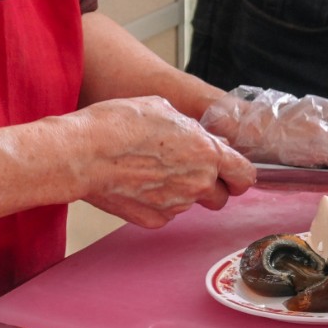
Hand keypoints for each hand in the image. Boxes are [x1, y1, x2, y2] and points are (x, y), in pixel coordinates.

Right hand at [72, 97, 255, 227]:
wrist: (81, 154)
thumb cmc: (117, 125)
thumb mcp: (162, 107)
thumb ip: (190, 127)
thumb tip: (196, 134)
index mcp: (207, 152)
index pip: (245, 175)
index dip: (239, 175)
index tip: (233, 174)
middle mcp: (197, 182)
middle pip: (221, 197)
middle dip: (211, 186)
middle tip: (189, 172)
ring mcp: (177, 205)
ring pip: (191, 204)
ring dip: (181, 193)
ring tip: (153, 172)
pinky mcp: (154, 219)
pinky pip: (167, 213)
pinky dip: (158, 203)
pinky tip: (139, 185)